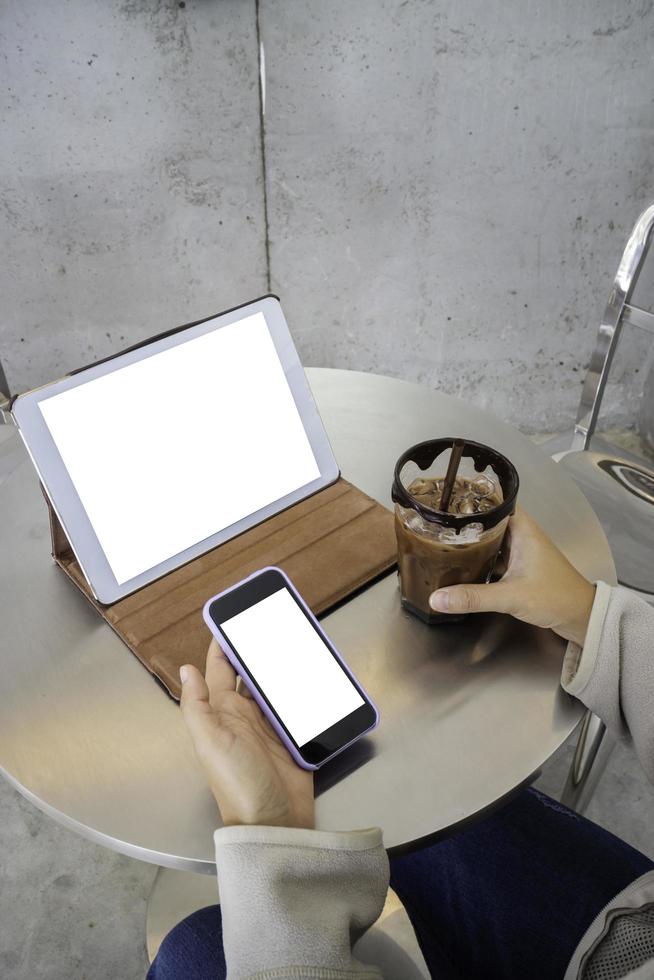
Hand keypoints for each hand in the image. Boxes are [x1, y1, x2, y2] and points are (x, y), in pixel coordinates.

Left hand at [180, 640, 314, 828]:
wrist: (273, 822)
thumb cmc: (237, 782)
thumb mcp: (210, 742)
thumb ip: (197, 705)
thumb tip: (185, 668)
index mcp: (221, 713)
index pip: (219, 670)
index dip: (224, 645)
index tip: (234, 617)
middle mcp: (244, 716)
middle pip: (250, 674)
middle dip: (257, 650)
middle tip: (273, 622)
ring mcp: (270, 727)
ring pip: (274, 687)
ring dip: (282, 668)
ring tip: (296, 640)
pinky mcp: (293, 737)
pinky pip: (297, 706)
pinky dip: (303, 690)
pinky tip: (313, 675)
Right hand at [429, 508, 595, 645]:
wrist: (581, 617)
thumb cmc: (555, 597)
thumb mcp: (510, 597)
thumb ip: (473, 597)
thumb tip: (437, 599)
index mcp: (523, 530)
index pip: (495, 502)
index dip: (473, 497)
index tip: (449, 498)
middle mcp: (522, 536)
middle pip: (489, 521)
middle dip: (466, 521)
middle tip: (438, 521)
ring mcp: (521, 553)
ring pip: (491, 540)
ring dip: (472, 541)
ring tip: (444, 539)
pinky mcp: (520, 569)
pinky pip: (495, 557)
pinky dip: (480, 558)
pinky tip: (463, 564)